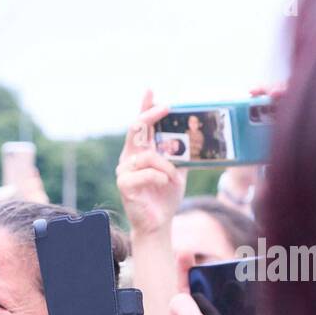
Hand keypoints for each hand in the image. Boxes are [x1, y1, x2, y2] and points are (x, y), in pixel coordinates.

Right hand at [116, 90, 186, 235]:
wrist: (158, 223)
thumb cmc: (165, 196)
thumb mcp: (177, 169)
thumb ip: (179, 152)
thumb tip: (191, 132)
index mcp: (141, 152)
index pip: (141, 125)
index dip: (145, 106)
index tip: (151, 90)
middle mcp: (129, 157)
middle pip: (136, 128)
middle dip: (150, 115)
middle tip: (166, 106)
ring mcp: (124, 170)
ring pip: (147, 155)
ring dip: (165, 164)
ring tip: (172, 176)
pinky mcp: (124, 184)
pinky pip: (146, 172)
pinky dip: (160, 176)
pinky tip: (163, 184)